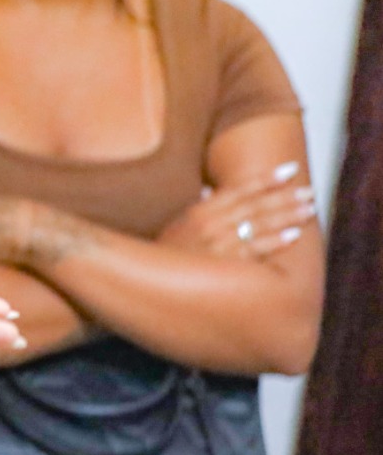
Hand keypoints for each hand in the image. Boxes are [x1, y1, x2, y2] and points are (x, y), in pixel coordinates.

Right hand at [160, 161, 313, 259]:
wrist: (146, 284)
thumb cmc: (164, 258)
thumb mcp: (177, 229)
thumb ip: (197, 211)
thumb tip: (210, 192)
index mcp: (198, 211)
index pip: (238, 189)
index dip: (265, 179)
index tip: (289, 170)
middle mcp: (208, 223)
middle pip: (253, 204)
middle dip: (284, 196)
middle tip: (308, 192)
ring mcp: (214, 243)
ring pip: (258, 224)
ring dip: (286, 215)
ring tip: (309, 209)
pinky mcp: (221, 265)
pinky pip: (253, 250)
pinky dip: (274, 241)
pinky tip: (293, 235)